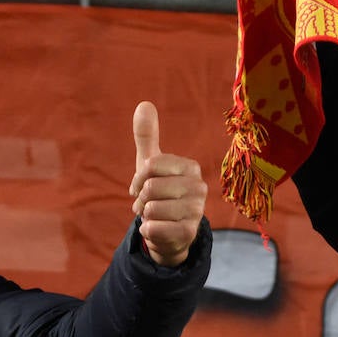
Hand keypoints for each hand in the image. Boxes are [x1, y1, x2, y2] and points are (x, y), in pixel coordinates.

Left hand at [129, 101, 206, 266]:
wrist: (170, 231)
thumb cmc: (160, 193)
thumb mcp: (151, 164)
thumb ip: (148, 135)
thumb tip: (144, 103)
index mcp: (190, 167)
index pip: (151, 166)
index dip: (138, 179)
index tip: (141, 186)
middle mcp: (199, 187)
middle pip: (151, 188)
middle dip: (141, 200)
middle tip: (149, 204)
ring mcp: (197, 210)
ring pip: (151, 209)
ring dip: (145, 216)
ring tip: (156, 217)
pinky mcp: (189, 232)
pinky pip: (153, 228)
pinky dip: (148, 231)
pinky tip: (159, 230)